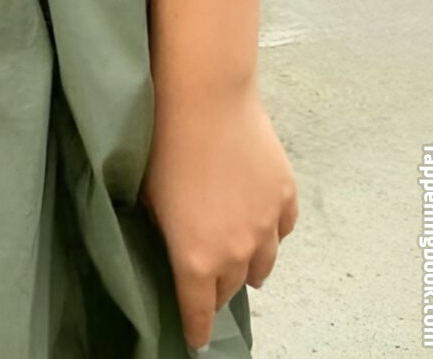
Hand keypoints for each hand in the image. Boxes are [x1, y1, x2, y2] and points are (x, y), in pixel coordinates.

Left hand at [139, 75, 298, 352]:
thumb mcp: (147, 197)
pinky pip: (282, 229)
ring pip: (263, 265)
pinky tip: (260, 221)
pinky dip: (270, 231)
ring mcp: (266, 225)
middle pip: (230, 288)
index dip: (195, 328)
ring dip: (248, 264)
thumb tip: (169, 242)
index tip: (194, 338)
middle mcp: (236, 252)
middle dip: (217, 288)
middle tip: (205, 277)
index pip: (198, 313)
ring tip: (238, 255)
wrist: (204, 98)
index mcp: (196, 260)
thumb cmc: (164, 142)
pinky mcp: (284, 195)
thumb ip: (164, 232)